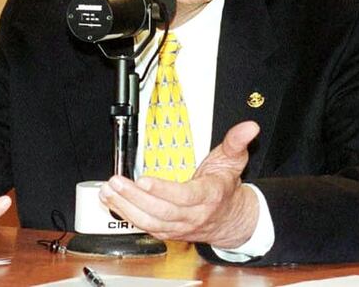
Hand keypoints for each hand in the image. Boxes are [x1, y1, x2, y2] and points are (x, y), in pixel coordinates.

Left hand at [99, 120, 260, 248]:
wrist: (229, 218)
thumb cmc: (225, 188)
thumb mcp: (234, 161)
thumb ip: (237, 142)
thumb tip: (249, 127)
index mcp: (210, 196)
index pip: (185, 197)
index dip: (164, 190)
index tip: (144, 179)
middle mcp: (193, 215)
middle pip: (161, 211)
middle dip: (135, 197)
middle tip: (117, 182)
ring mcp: (179, 226)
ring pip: (150, 222)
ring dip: (126, 208)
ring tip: (109, 191)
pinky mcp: (167, 232)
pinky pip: (145, 227)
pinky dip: (127, 216)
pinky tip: (114, 202)